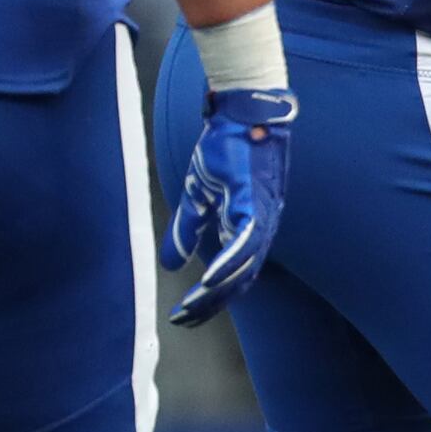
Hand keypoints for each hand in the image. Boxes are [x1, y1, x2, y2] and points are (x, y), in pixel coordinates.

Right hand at [161, 85, 296, 325]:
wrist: (240, 112)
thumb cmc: (224, 151)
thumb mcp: (196, 196)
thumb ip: (186, 230)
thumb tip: (170, 263)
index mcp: (247, 230)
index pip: (233, 277)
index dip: (210, 300)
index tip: (183, 316)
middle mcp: (260, 229)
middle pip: (240, 280)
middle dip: (211, 304)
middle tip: (184, 319)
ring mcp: (261, 215)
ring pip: (245, 266)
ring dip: (218, 291)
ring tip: (192, 307)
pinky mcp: (254, 199)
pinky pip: (244, 239)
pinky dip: (229, 263)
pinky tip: (210, 280)